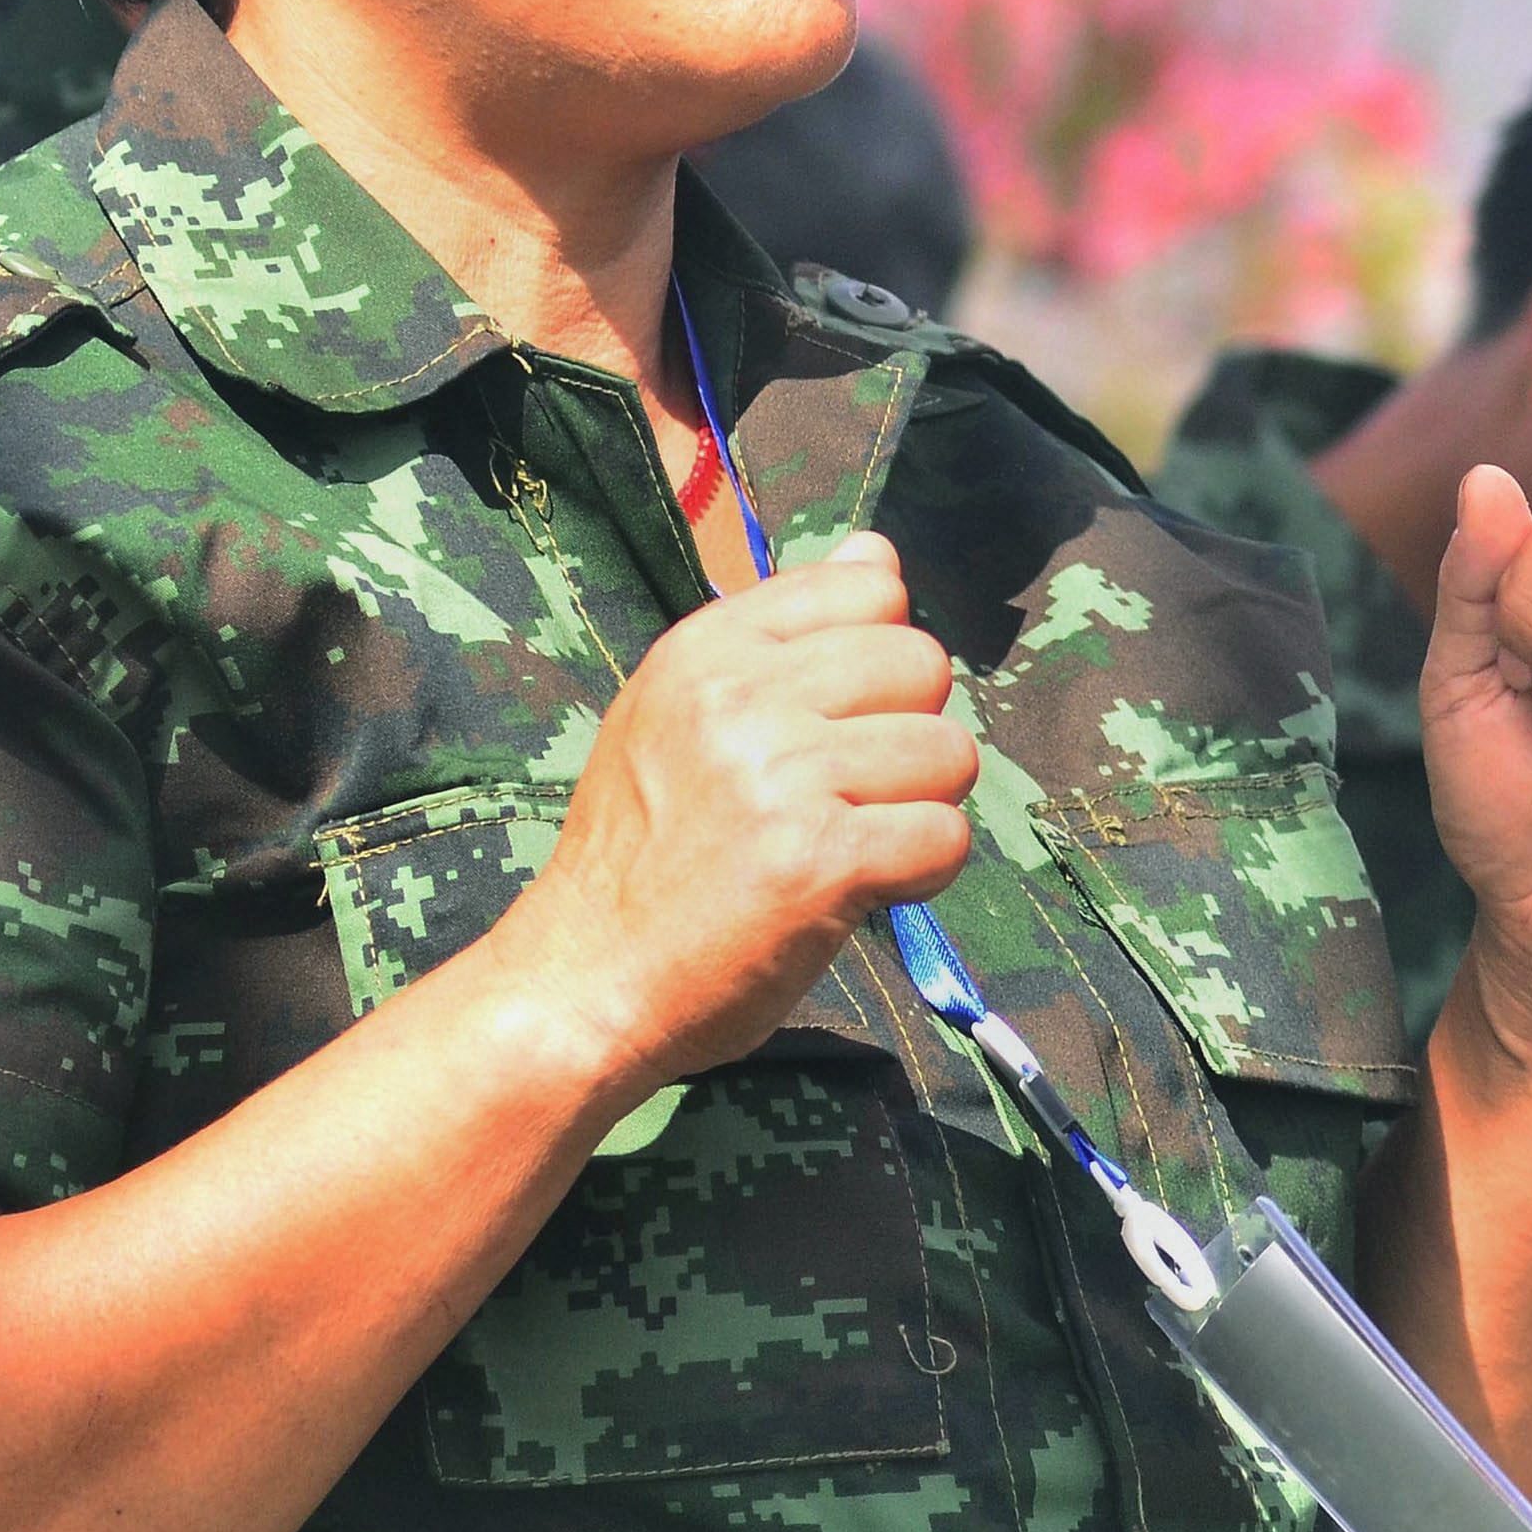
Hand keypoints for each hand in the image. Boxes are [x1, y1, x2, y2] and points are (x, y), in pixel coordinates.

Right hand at [489, 532, 977, 1086]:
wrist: (583, 980)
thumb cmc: (640, 855)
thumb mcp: (678, 713)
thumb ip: (782, 634)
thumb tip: (879, 552)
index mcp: (705, 649)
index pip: (870, 587)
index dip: (878, 660)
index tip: (837, 722)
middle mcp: (740, 697)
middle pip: (923, 663)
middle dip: (911, 733)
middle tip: (852, 793)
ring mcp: (781, 776)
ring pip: (948, 751)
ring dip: (921, 806)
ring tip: (855, 841)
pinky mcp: (818, 858)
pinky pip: (945, 835)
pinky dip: (922, 872)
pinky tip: (865, 887)